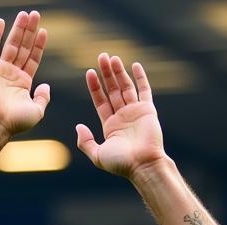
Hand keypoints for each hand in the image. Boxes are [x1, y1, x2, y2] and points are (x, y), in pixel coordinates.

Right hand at [0, 10, 50, 136]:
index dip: (38, 45)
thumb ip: (43, 98)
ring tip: (25, 14)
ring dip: (18, 29)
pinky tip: (1, 22)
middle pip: (23, 48)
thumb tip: (46, 85)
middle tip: (35, 14)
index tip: (43, 31)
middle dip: (30, 31)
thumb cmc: (15, 122)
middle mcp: (12, 75)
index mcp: (23, 84)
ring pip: (11, 45)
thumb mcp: (37, 112)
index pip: (33, 59)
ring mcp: (0, 70)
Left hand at [76, 54, 166, 178]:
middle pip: (112, 90)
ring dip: (119, 72)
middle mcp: (122, 117)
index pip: (100, 101)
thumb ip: (85, 142)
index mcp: (110, 126)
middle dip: (106, 74)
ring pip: (126, 87)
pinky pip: (145, 90)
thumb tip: (78, 127)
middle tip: (101, 57)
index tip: (89, 72)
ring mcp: (135, 112)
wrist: (143, 165)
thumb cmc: (121, 163)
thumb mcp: (98, 155)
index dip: (95, 86)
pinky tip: (135, 65)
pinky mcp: (148, 110)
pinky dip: (141, 77)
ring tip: (113, 58)